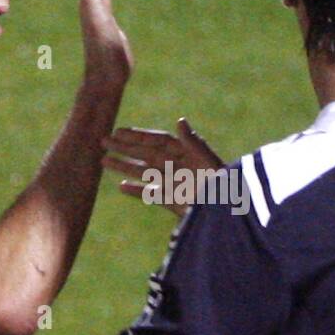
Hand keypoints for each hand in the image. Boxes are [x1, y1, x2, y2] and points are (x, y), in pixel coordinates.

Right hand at [102, 117, 223, 216]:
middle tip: (102, 141)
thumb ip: (194, 143)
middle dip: (125, 148)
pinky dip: (136, 190)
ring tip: (103, 161)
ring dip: (125, 166)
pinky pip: (151, 194)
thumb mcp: (210, 163)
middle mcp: (179, 166)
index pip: (158, 141)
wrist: (231, 214)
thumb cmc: (226, 186)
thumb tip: (180, 120)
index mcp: (188, 153)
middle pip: (147, 154)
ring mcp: (174, 184)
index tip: (118, 132)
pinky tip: (121, 186)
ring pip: (144, 172)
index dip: (138, 136)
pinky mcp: (173, 202)